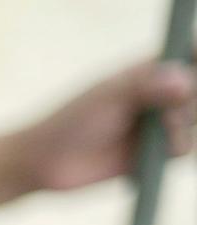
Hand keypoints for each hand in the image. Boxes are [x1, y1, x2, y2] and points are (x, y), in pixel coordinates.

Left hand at [10, 59, 196, 191]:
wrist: (47, 163)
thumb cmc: (71, 121)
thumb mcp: (108, 97)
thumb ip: (146, 87)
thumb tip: (185, 82)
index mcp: (150, 70)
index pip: (190, 56)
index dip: (194, 65)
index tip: (185, 85)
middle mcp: (160, 94)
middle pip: (196, 93)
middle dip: (188, 104)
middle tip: (164, 115)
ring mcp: (159, 123)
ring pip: (194, 121)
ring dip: (180, 128)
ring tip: (155, 133)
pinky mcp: (156, 152)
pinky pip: (184, 149)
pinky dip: (174, 150)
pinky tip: (149, 154)